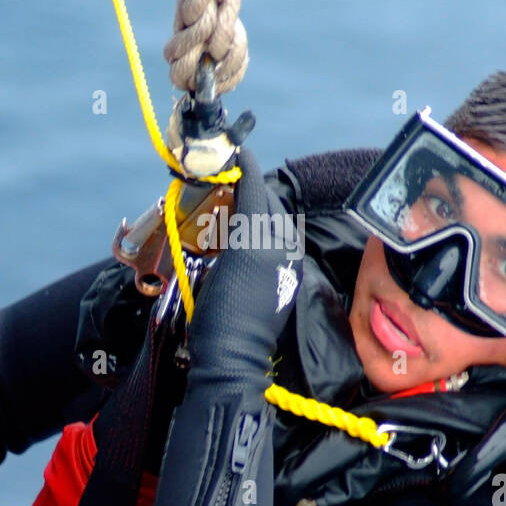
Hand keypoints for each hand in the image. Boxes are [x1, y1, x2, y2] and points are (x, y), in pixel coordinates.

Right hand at [187, 149, 302, 381]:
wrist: (234, 354)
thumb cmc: (213, 315)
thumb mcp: (214, 265)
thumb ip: (228, 232)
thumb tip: (233, 208)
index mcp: (256, 241)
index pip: (255, 190)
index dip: (246, 167)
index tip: (238, 150)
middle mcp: (280, 246)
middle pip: (270, 203)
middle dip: (252, 188)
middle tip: (231, 180)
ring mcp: (290, 260)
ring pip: (279, 221)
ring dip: (262, 209)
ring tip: (238, 206)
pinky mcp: (291, 274)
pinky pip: (283, 239)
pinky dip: (268, 229)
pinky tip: (251, 233)